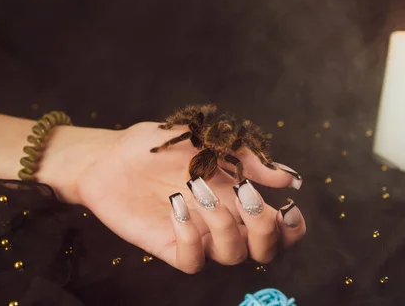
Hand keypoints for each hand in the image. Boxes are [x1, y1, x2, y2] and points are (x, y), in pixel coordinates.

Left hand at [40, 122, 306, 273]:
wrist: (111, 154)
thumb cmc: (160, 146)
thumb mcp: (211, 143)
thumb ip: (250, 162)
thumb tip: (290, 176)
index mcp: (237, 199)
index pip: (277, 229)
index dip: (293, 229)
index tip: (290, 208)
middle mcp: (222, 222)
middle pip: (262, 251)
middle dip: (264, 229)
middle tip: (246, 198)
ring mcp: (196, 235)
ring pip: (231, 256)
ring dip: (223, 224)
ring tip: (198, 189)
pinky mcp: (168, 245)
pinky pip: (191, 260)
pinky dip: (191, 237)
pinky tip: (176, 206)